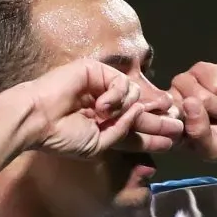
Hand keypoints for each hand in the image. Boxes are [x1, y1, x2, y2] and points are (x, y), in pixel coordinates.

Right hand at [20, 59, 179, 157]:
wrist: (39, 120)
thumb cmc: (63, 137)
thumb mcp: (100, 145)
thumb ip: (123, 132)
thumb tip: (142, 112)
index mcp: (104, 125)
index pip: (135, 129)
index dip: (153, 135)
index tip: (172, 141)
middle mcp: (104, 105)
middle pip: (140, 111)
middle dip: (158, 119)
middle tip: (177, 125)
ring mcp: (100, 87)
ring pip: (134, 94)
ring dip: (123, 108)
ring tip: (103, 115)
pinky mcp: (95, 71)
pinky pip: (121, 82)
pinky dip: (116, 94)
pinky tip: (101, 105)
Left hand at [170, 62, 216, 160]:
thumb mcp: (215, 148)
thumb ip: (198, 133)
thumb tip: (189, 103)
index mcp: (169, 126)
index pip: (166, 123)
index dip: (178, 125)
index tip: (191, 132)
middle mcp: (171, 102)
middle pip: (185, 107)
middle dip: (213, 117)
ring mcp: (184, 84)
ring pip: (201, 95)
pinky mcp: (201, 69)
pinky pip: (216, 83)